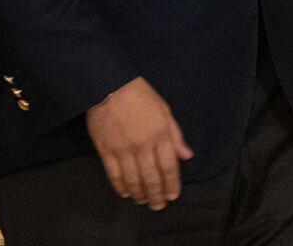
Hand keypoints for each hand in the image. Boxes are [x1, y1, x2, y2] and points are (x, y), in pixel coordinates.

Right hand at [85, 77, 192, 209]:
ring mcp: (123, 149)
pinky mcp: (106, 150)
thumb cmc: (140, 95)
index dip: (172, 184)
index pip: (169, 166)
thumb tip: (187, 155)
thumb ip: (175, 135)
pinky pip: (114, 174)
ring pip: (133, 179)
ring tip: (143, 201)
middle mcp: (143, 145)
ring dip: (139, 194)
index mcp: (160, 134)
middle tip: (158, 206)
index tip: (173, 196)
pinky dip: (120, 186)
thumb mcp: (164, 110)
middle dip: (156, 195)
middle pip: (151, 177)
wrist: (109, 85)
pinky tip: (126, 193)